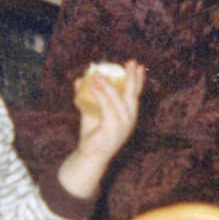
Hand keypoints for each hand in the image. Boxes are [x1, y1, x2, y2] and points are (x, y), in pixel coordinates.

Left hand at [58, 60, 144, 198]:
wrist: (90, 156)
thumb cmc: (93, 134)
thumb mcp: (90, 112)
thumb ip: (87, 96)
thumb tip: (79, 80)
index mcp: (128, 115)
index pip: (136, 95)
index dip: (138, 81)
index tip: (139, 66)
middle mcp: (129, 120)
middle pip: (133, 95)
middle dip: (132, 78)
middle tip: (131, 63)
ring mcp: (122, 125)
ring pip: (118, 100)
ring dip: (108, 85)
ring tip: (98, 75)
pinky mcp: (112, 129)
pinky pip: (107, 108)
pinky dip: (101, 95)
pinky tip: (95, 85)